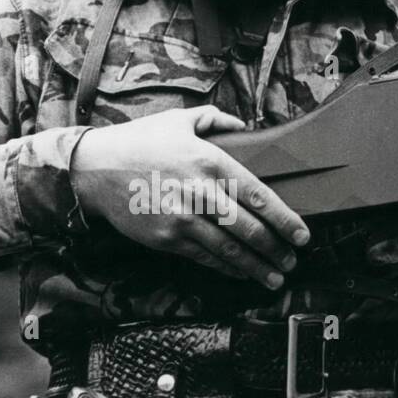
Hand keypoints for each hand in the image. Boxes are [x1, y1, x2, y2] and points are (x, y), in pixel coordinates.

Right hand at [70, 106, 309, 287]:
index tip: (302, 235)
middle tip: (292, 262)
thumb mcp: (178, 120)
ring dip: (256, 267)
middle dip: (275, 249)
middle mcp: (200, 192)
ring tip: (274, 277)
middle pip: (249, 228)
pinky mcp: (166, 238)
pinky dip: (226, 268)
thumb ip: (214, 120)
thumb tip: (242, 125)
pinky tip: (241, 273)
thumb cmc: (139, 142)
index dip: (284, 219)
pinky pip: (204, 257)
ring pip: (228, 249)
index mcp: (210, 161)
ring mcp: (182, 218)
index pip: (258, 195)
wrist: (95, 169)